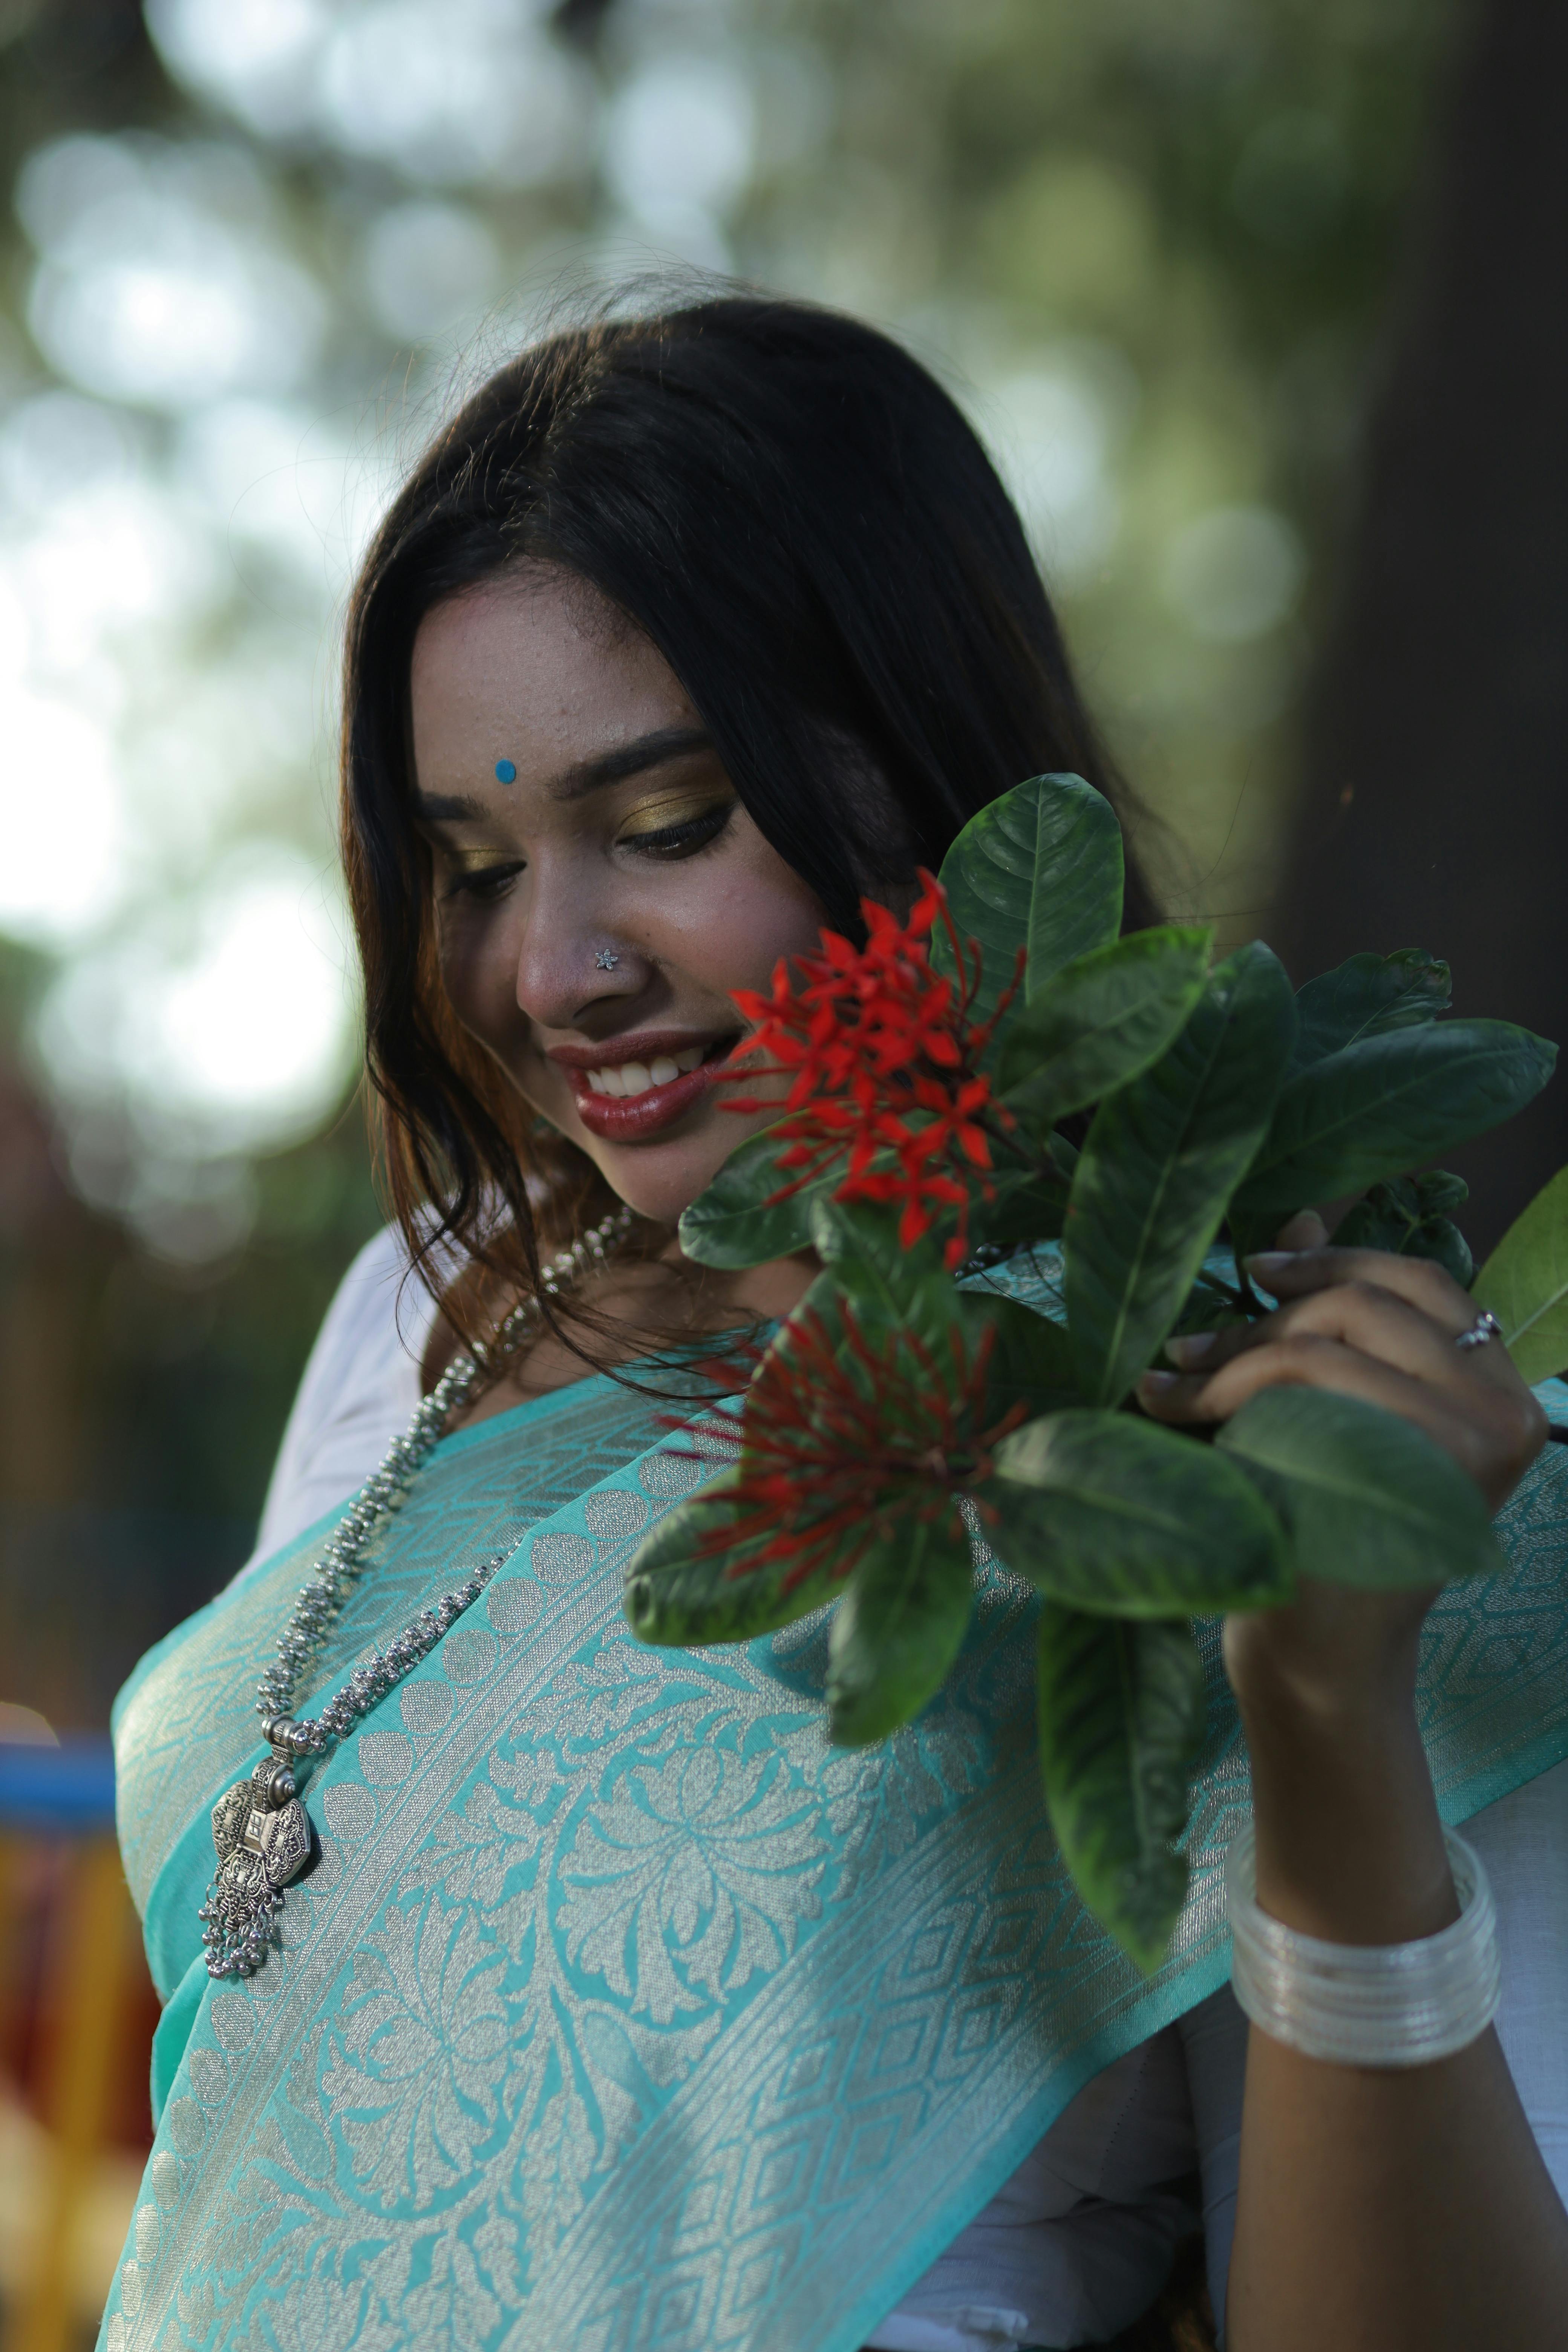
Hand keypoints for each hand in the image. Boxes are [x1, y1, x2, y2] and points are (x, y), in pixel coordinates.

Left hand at [1136, 1208, 1545, 1511]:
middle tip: (1187, 1347)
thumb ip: (1334, 1319)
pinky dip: (1223, 1397)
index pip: (1422, 1282)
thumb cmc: (1325, 1531)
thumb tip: (1299, 1212)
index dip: (1336, 1258)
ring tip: (1169, 1384)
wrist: (1323, 1659)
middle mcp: (1504, 1415)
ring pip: (1321, 1345)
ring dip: (1229, 1360)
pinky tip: (1173, 1413)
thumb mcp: (1335, 1410)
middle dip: (1262, 1319)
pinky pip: (1297, 1397)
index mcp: (1500, 1392)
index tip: (1256, 1269)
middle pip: (1363, 1305)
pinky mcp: (1406, 1481)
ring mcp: (1465, 1450)